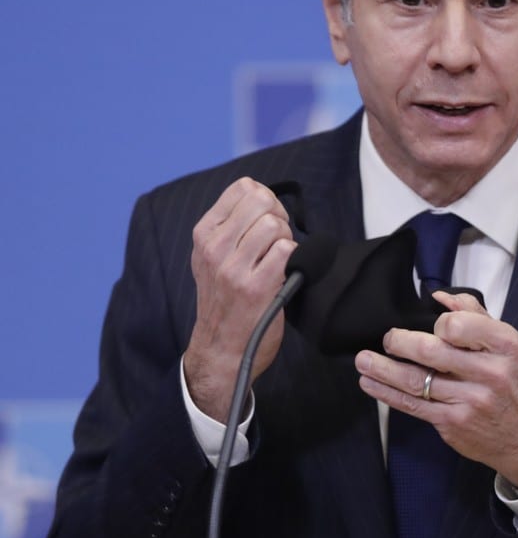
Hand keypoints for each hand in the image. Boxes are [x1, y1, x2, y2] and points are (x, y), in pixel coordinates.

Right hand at [183, 177, 295, 422]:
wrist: (221, 349)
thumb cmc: (226, 300)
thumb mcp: (214, 257)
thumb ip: (233, 226)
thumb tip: (265, 196)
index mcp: (204, 234)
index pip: (244, 187)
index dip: (267, 199)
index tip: (268, 220)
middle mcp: (214, 247)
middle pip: (262, 200)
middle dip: (279, 216)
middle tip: (277, 240)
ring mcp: (232, 268)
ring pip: (275, 224)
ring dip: (286, 239)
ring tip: (277, 260)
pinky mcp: (255, 287)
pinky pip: (286, 251)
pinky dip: (293, 259)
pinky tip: (283, 274)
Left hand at [355, 291, 517, 487]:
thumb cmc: (512, 381)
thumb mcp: (506, 342)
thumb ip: (474, 314)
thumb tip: (439, 297)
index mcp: (504, 344)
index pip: (458, 325)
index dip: (438, 324)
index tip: (434, 328)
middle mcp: (489, 372)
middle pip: (432, 352)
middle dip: (400, 343)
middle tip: (387, 339)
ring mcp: (470, 400)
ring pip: (416, 381)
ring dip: (383, 369)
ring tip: (363, 360)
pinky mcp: (453, 423)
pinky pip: (413, 405)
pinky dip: (387, 393)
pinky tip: (371, 383)